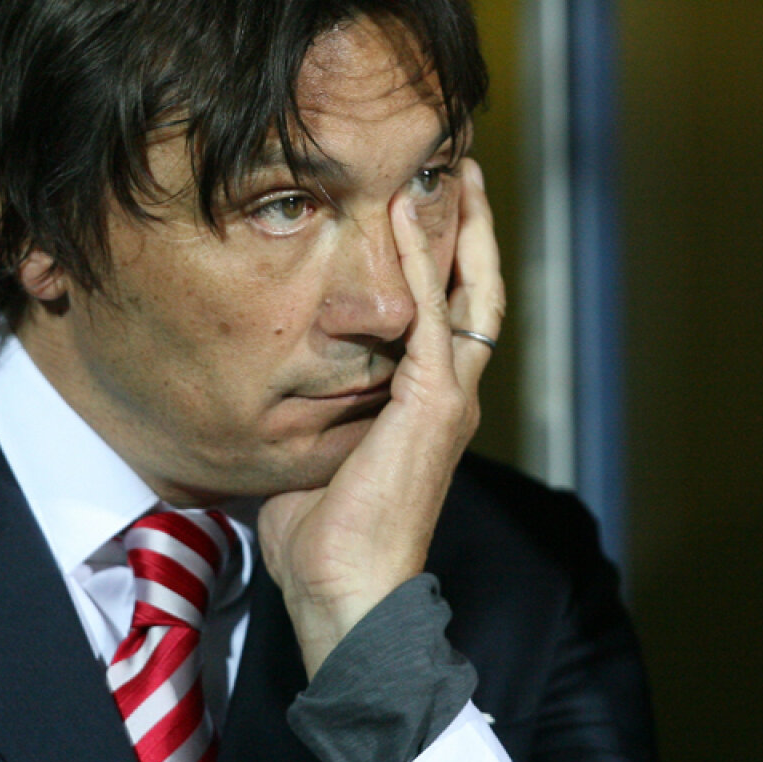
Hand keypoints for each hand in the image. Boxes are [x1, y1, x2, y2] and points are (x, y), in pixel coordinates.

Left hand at [257, 159, 504, 677]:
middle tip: (464, 172)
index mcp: (431, 404)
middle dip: (473, 228)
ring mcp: (450, 395)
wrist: (348, 588)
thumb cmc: (328, 535)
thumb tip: (284, 380)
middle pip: (478, 291)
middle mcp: (453, 392)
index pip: (453, 316)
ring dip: (462, 228)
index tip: (431, 213)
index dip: (449, 262)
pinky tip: (401, 217)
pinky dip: (419, 262)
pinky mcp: (433, 401)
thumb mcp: (323, 450)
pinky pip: (433, 315)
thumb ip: (322, 405)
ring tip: (457, 173)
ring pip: (471, 292)